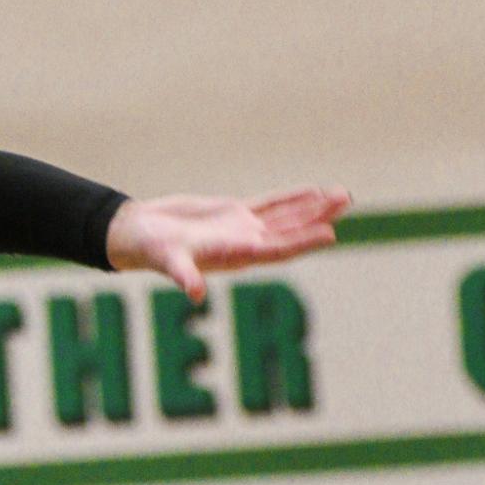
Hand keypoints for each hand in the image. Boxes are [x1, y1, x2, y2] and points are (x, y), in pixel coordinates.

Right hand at [106, 186, 348, 303]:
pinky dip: (292, 197)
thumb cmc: (150, 250)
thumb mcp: (166, 260)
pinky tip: (314, 190)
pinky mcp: (234, 213)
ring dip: (314, 208)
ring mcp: (242, 228)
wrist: (138, 235)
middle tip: (345, 204)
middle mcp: (245, 244)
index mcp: (234, 256)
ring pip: (286, 217)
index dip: (302, 242)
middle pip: (290, 232)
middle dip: (318, 219)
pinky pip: (270, 204)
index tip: (329, 233)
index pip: (276, 250)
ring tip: (344, 196)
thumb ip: (182, 275)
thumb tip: (193, 293)